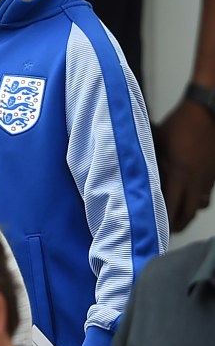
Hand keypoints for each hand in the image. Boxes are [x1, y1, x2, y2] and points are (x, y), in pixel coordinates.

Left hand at [154, 99, 214, 231]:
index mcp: (179, 175)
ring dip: (186, 215)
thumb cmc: (178, 126)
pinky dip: (195, 202)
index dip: (162, 223)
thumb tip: (138, 180)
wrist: (207, 114)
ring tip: (172, 218)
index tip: (153, 231)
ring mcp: (207, 179)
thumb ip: (150, 164)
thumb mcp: (156, 143)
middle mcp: (195, 181)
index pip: (170, 207)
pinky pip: (205, 196)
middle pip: (187, 214)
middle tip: (162, 231)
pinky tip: (185, 199)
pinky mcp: (213, 175)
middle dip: (175, 225)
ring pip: (198, 207)